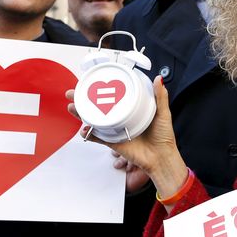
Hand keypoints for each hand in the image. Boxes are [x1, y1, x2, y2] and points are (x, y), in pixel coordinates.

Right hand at [67, 76, 187, 199]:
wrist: (161, 158)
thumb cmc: (163, 137)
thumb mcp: (163, 113)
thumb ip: (160, 96)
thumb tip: (158, 78)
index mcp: (131, 109)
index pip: (113, 95)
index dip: (101, 88)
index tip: (92, 80)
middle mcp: (121, 118)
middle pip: (98, 106)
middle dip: (83, 99)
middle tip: (72, 92)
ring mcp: (115, 130)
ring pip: (94, 120)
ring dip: (81, 113)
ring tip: (72, 106)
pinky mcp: (113, 142)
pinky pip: (97, 137)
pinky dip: (89, 134)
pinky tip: (83, 129)